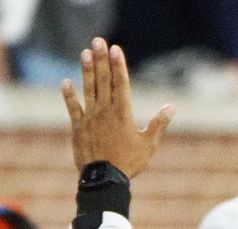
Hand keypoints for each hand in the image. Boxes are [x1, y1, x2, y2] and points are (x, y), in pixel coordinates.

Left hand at [61, 37, 173, 176]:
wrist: (104, 179)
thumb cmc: (129, 163)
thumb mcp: (149, 144)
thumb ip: (159, 124)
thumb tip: (171, 107)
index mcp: (123, 113)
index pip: (120, 83)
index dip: (118, 65)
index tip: (115, 49)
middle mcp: (105, 111)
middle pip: (103, 80)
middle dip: (101, 59)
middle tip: (98, 41)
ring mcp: (90, 117)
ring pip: (88, 89)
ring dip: (86, 70)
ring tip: (85, 53)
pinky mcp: (78, 127)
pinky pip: (72, 107)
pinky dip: (69, 95)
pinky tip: (66, 82)